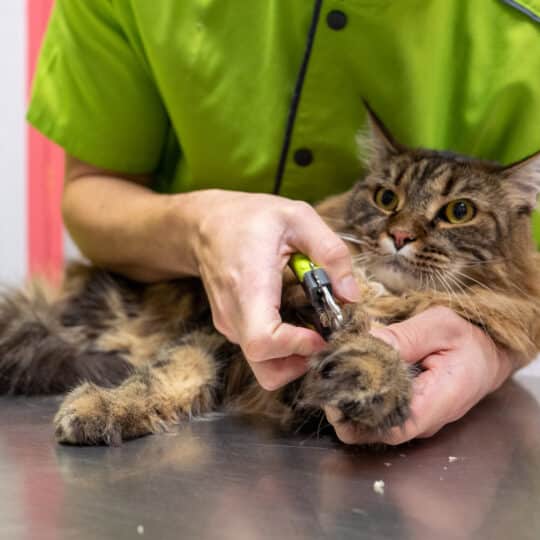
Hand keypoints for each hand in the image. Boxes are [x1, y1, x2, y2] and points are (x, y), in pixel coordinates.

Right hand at [189, 190, 359, 389]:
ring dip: (294, 356)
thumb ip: (331, 252)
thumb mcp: (298, 217)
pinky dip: (282, 347)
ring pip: (264, 365)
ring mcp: (230, 324)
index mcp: (249, 285)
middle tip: (324, 336)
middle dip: (301, 363)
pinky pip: (258, 351)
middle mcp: (235, 313)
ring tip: (313, 323)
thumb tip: (352, 296)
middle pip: (265, 369)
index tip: (321, 333)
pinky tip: (294, 316)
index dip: (297, 346)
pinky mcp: (233, 327)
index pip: (263, 341)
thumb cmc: (250, 218)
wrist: (205, 225)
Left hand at [325, 307, 515, 444]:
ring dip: (348, 408)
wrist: (485, 352)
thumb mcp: (439, 326)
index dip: (360, 419)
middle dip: (346, 413)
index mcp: (439, 401)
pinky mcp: (406, 410)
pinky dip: (357, 401)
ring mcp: (414, 418)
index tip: (335, 400)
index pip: (394, 427)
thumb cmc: (467, 338)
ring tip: (328, 383)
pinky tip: (343, 383)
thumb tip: (369, 344)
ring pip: (374, 424)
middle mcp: (424, 419)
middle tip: (323, 387)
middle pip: (377, 430)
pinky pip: (378, 413)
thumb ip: (405, 337)